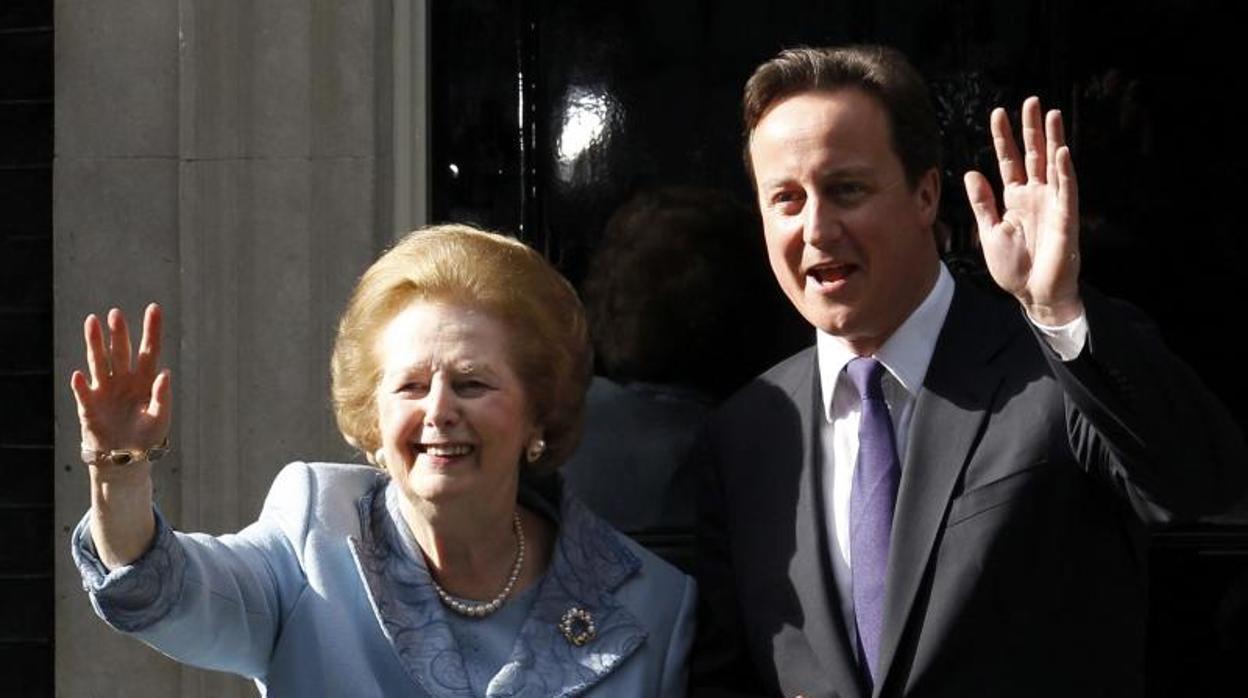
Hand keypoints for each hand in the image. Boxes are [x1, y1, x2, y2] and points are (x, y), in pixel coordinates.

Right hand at [70, 303, 171, 469]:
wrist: (126, 457)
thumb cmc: (147, 436)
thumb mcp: (160, 417)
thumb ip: (163, 396)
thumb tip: (165, 373)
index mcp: (145, 379)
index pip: (150, 350)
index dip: (152, 330)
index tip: (154, 308)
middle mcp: (124, 379)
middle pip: (121, 351)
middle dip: (119, 332)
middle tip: (115, 313)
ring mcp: (105, 390)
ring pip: (99, 362)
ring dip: (95, 344)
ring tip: (92, 322)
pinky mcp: (89, 406)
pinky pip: (83, 393)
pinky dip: (80, 385)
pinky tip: (79, 376)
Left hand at [964, 97, 1082, 324]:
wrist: (1033, 295)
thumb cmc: (1014, 267)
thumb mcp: (990, 231)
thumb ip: (982, 203)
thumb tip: (971, 173)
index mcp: (1015, 198)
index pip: (1009, 161)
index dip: (1004, 138)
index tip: (997, 112)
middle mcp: (1036, 195)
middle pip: (1033, 154)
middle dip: (1031, 128)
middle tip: (1030, 101)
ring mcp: (1052, 204)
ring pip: (1053, 164)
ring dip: (1053, 140)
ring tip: (1052, 114)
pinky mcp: (1065, 217)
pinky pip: (1066, 190)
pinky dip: (1064, 171)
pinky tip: (1061, 152)